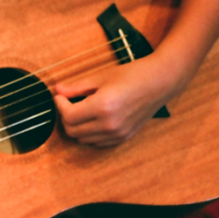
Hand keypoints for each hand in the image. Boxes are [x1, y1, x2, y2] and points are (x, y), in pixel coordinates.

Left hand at [53, 56, 177, 146]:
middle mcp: (110, 124)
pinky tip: (93, 119)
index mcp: (103, 107)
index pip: (68, 116)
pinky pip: (97, 142)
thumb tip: (57, 90)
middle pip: (72, 131)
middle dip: (66, 117)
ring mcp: (118, 133)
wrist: (161, 81)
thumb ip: (76, 87)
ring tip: (81, 110)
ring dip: (77, 126)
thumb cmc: (132, 75)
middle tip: (68, 103)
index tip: (60, 96)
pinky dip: (89, 133)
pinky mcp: (124, 137)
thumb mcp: (101, 77)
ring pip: (82, 139)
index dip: (60, 105)